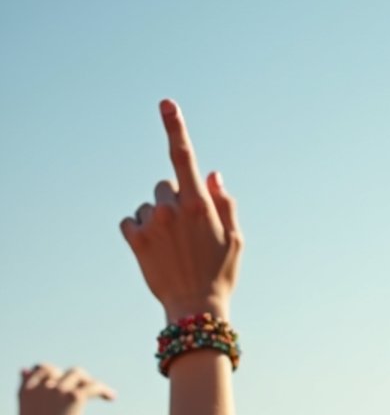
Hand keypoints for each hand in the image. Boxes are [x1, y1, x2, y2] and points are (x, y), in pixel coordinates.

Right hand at [18, 366, 113, 414]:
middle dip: (69, 377)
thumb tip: (23, 371)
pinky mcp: (74, 396)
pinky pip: (93, 386)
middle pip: (59, 370)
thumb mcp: (27, 411)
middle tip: (81, 387)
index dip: (50, 372)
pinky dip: (103, 389)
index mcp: (28, 389)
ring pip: (77, 374)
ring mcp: (58, 389)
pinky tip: (111, 397)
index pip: (40, 369)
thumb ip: (27, 392)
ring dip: (86, 380)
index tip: (57, 380)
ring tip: (99, 390)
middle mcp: (43, 385)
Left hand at [120, 101, 241, 321]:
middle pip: (165, 184)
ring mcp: (152, 224)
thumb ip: (224, 203)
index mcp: (199, 205)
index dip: (175, 128)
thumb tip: (210, 174)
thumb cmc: (220, 275)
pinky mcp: (135, 240)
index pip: (184, 157)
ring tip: (171, 247)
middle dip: (173, 199)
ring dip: (156, 218)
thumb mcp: (235, 239)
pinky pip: (130, 221)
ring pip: (148, 204)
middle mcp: (172, 209)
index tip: (166, 104)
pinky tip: (154, 250)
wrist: (195, 311)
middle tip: (185, 230)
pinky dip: (139, 231)